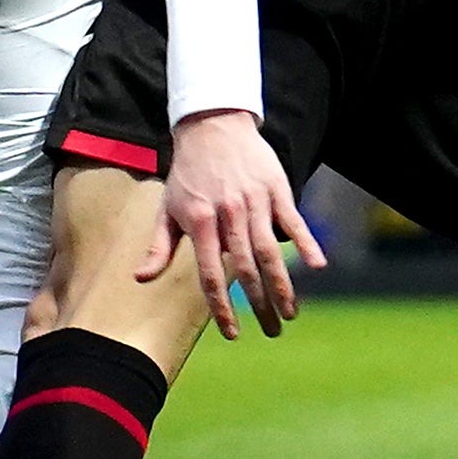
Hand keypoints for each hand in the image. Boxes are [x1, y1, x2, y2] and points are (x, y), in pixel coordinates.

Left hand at [143, 109, 324, 339]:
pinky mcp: (276, 188)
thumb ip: (159, 247)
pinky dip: (306, 242)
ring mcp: (254, 202)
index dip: (221, 307)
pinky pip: (293, 220)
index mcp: (199, 223)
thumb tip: (140, 279)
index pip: (210, 275)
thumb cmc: (187, 174)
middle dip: (259, 305)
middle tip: (272, 332)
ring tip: (291, 312)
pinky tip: (317, 266)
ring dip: (283, 285)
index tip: (232, 333)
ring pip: (269, 251)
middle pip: (245, 269)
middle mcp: (227, 215)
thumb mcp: (167, 208)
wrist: (211, 125)